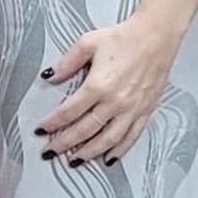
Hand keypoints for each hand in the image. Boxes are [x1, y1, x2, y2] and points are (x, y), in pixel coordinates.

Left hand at [37, 14, 181, 165]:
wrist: (156, 36)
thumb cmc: (123, 38)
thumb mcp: (88, 42)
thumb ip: (68, 62)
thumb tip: (50, 77)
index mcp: (98, 85)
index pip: (69, 112)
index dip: (53, 123)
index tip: (41, 131)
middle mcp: (115, 102)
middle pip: (85, 130)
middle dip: (65, 143)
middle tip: (50, 152)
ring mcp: (132, 109)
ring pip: (107, 139)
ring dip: (89, 153)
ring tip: (75, 161)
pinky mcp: (145, 111)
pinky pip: (131, 136)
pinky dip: (119, 150)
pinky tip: (108, 158)